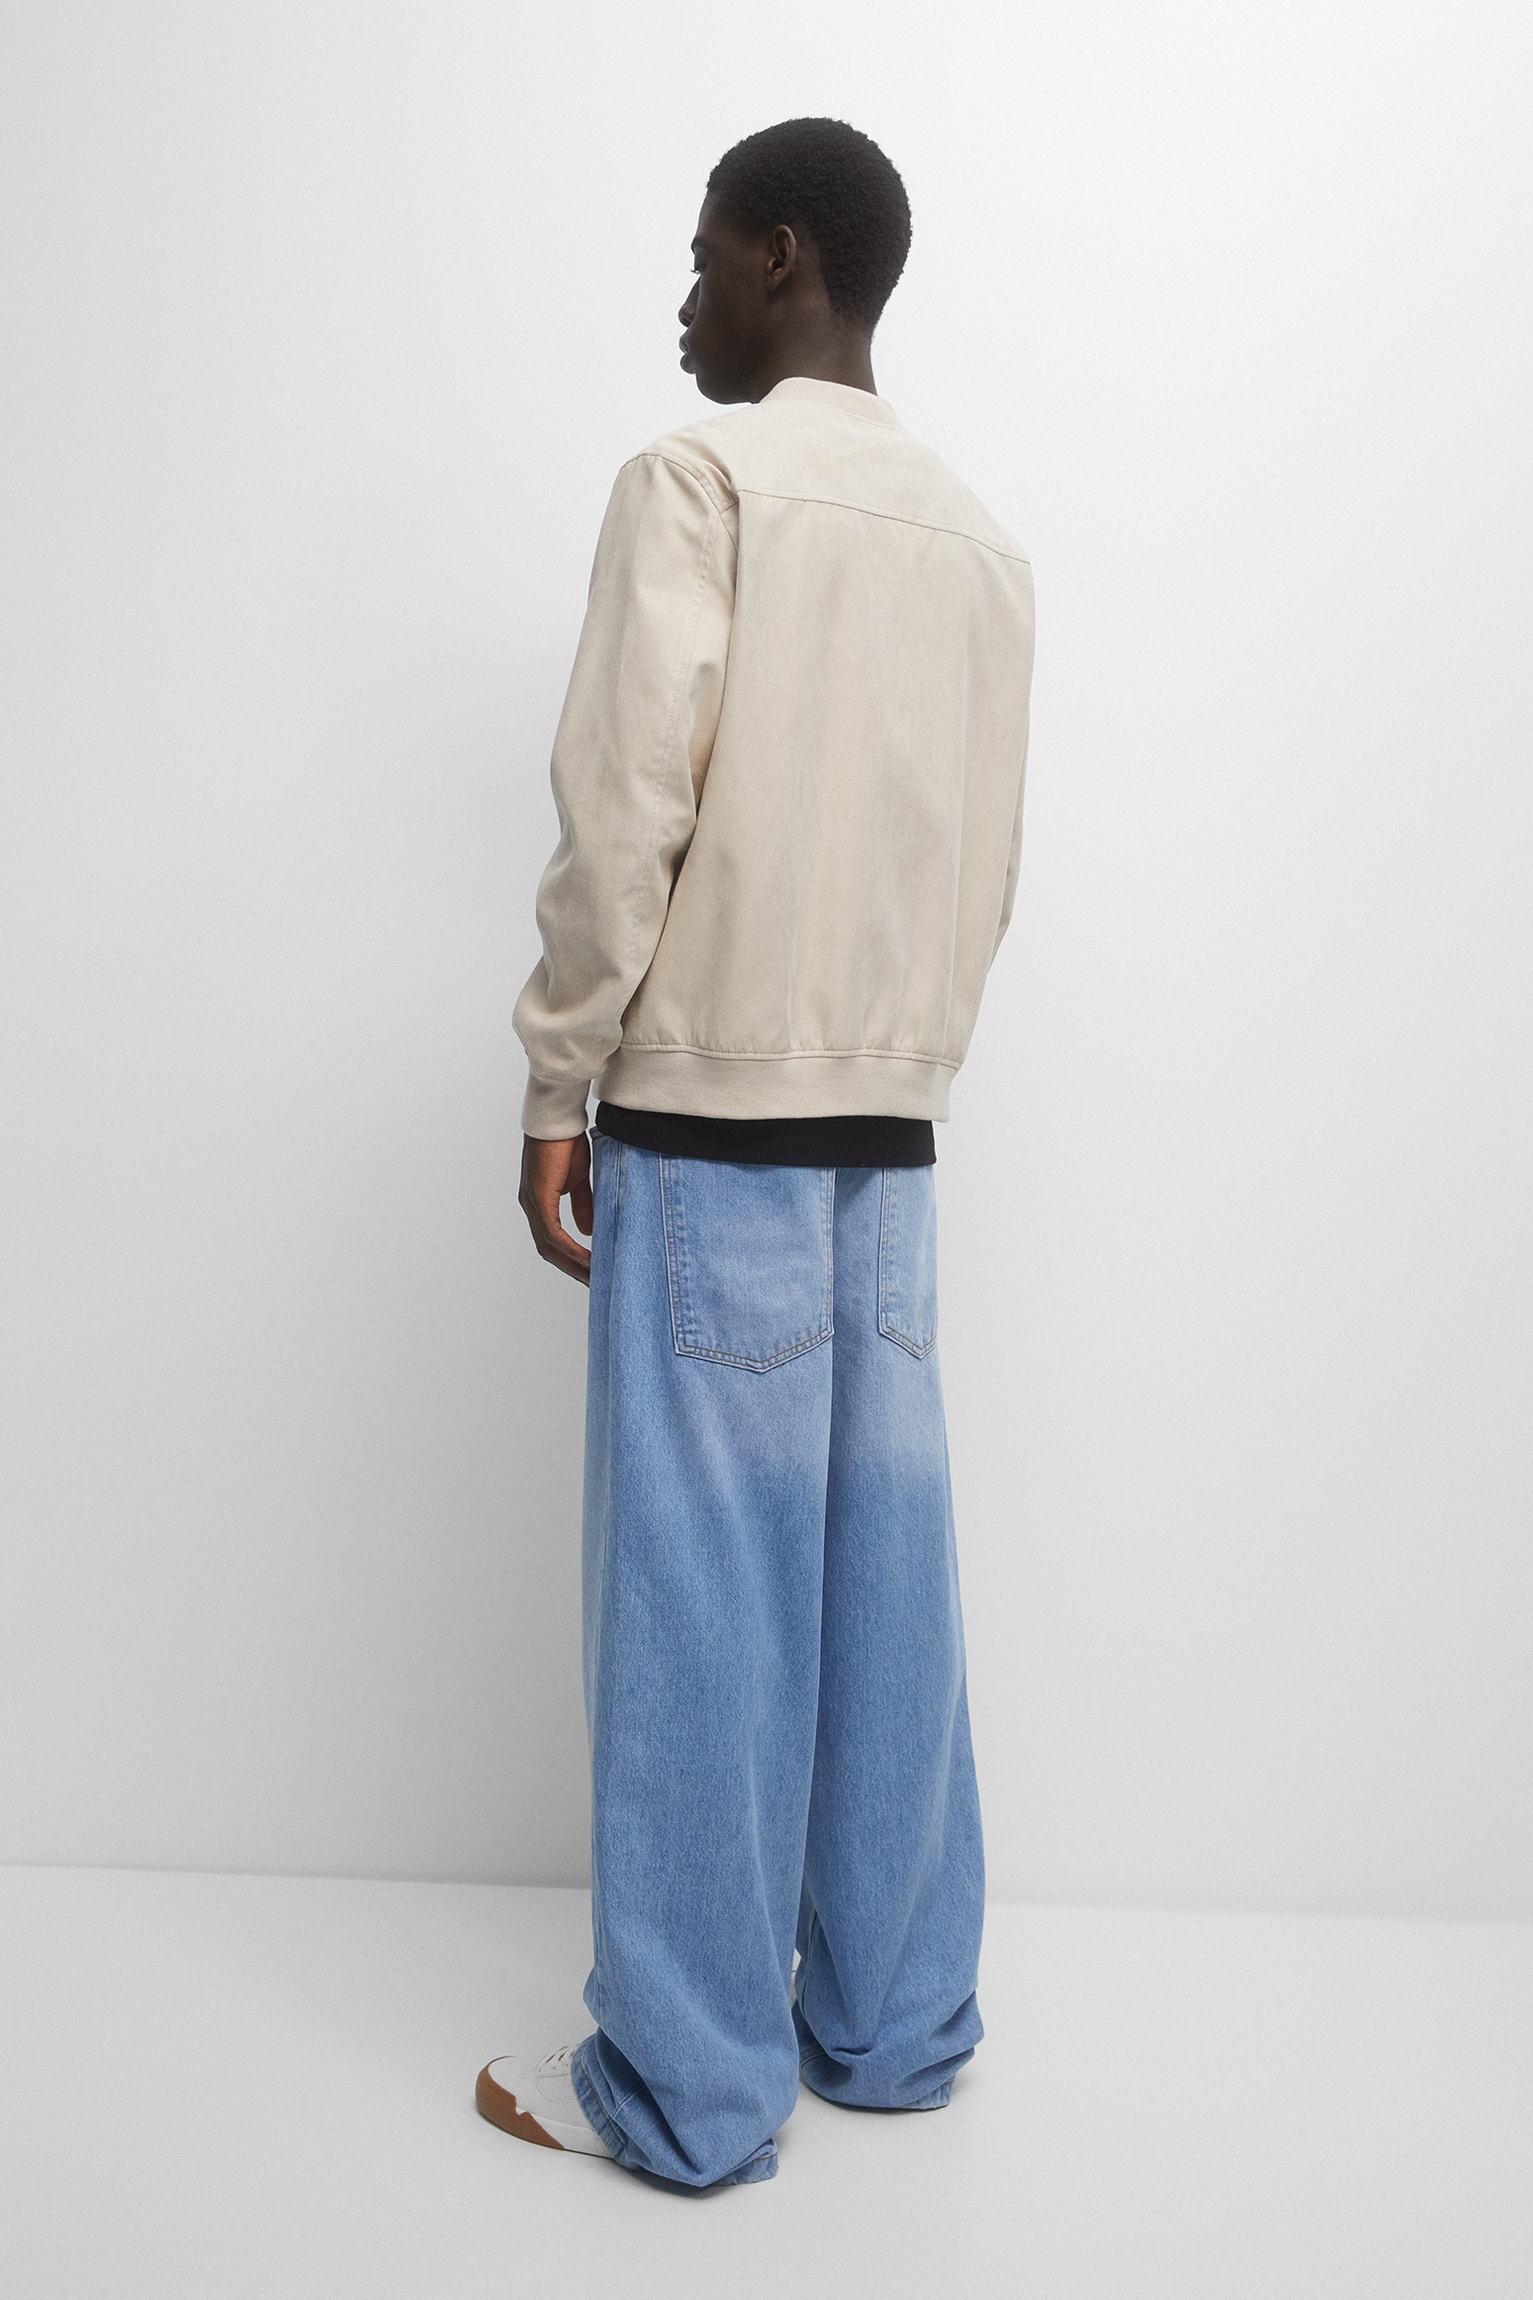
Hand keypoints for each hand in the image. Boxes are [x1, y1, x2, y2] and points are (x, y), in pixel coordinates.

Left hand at [519, 1132, 593, 1285]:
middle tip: (593, 1284)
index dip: (569, 1259)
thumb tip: (587, 1231)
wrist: (557, 1119)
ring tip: (593, 1278)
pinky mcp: (539, 1197)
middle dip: (571, 1269)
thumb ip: (582, 1204)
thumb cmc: (565, 1142)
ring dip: (572, 1265)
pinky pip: (552, 1233)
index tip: (589, 1272)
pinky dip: (569, 1249)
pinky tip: (585, 1260)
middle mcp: (531, 1206)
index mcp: (539, 1203)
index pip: (552, 1241)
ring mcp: (533, 1203)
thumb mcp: (577, 1179)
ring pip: (549, 1247)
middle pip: (549, 1250)